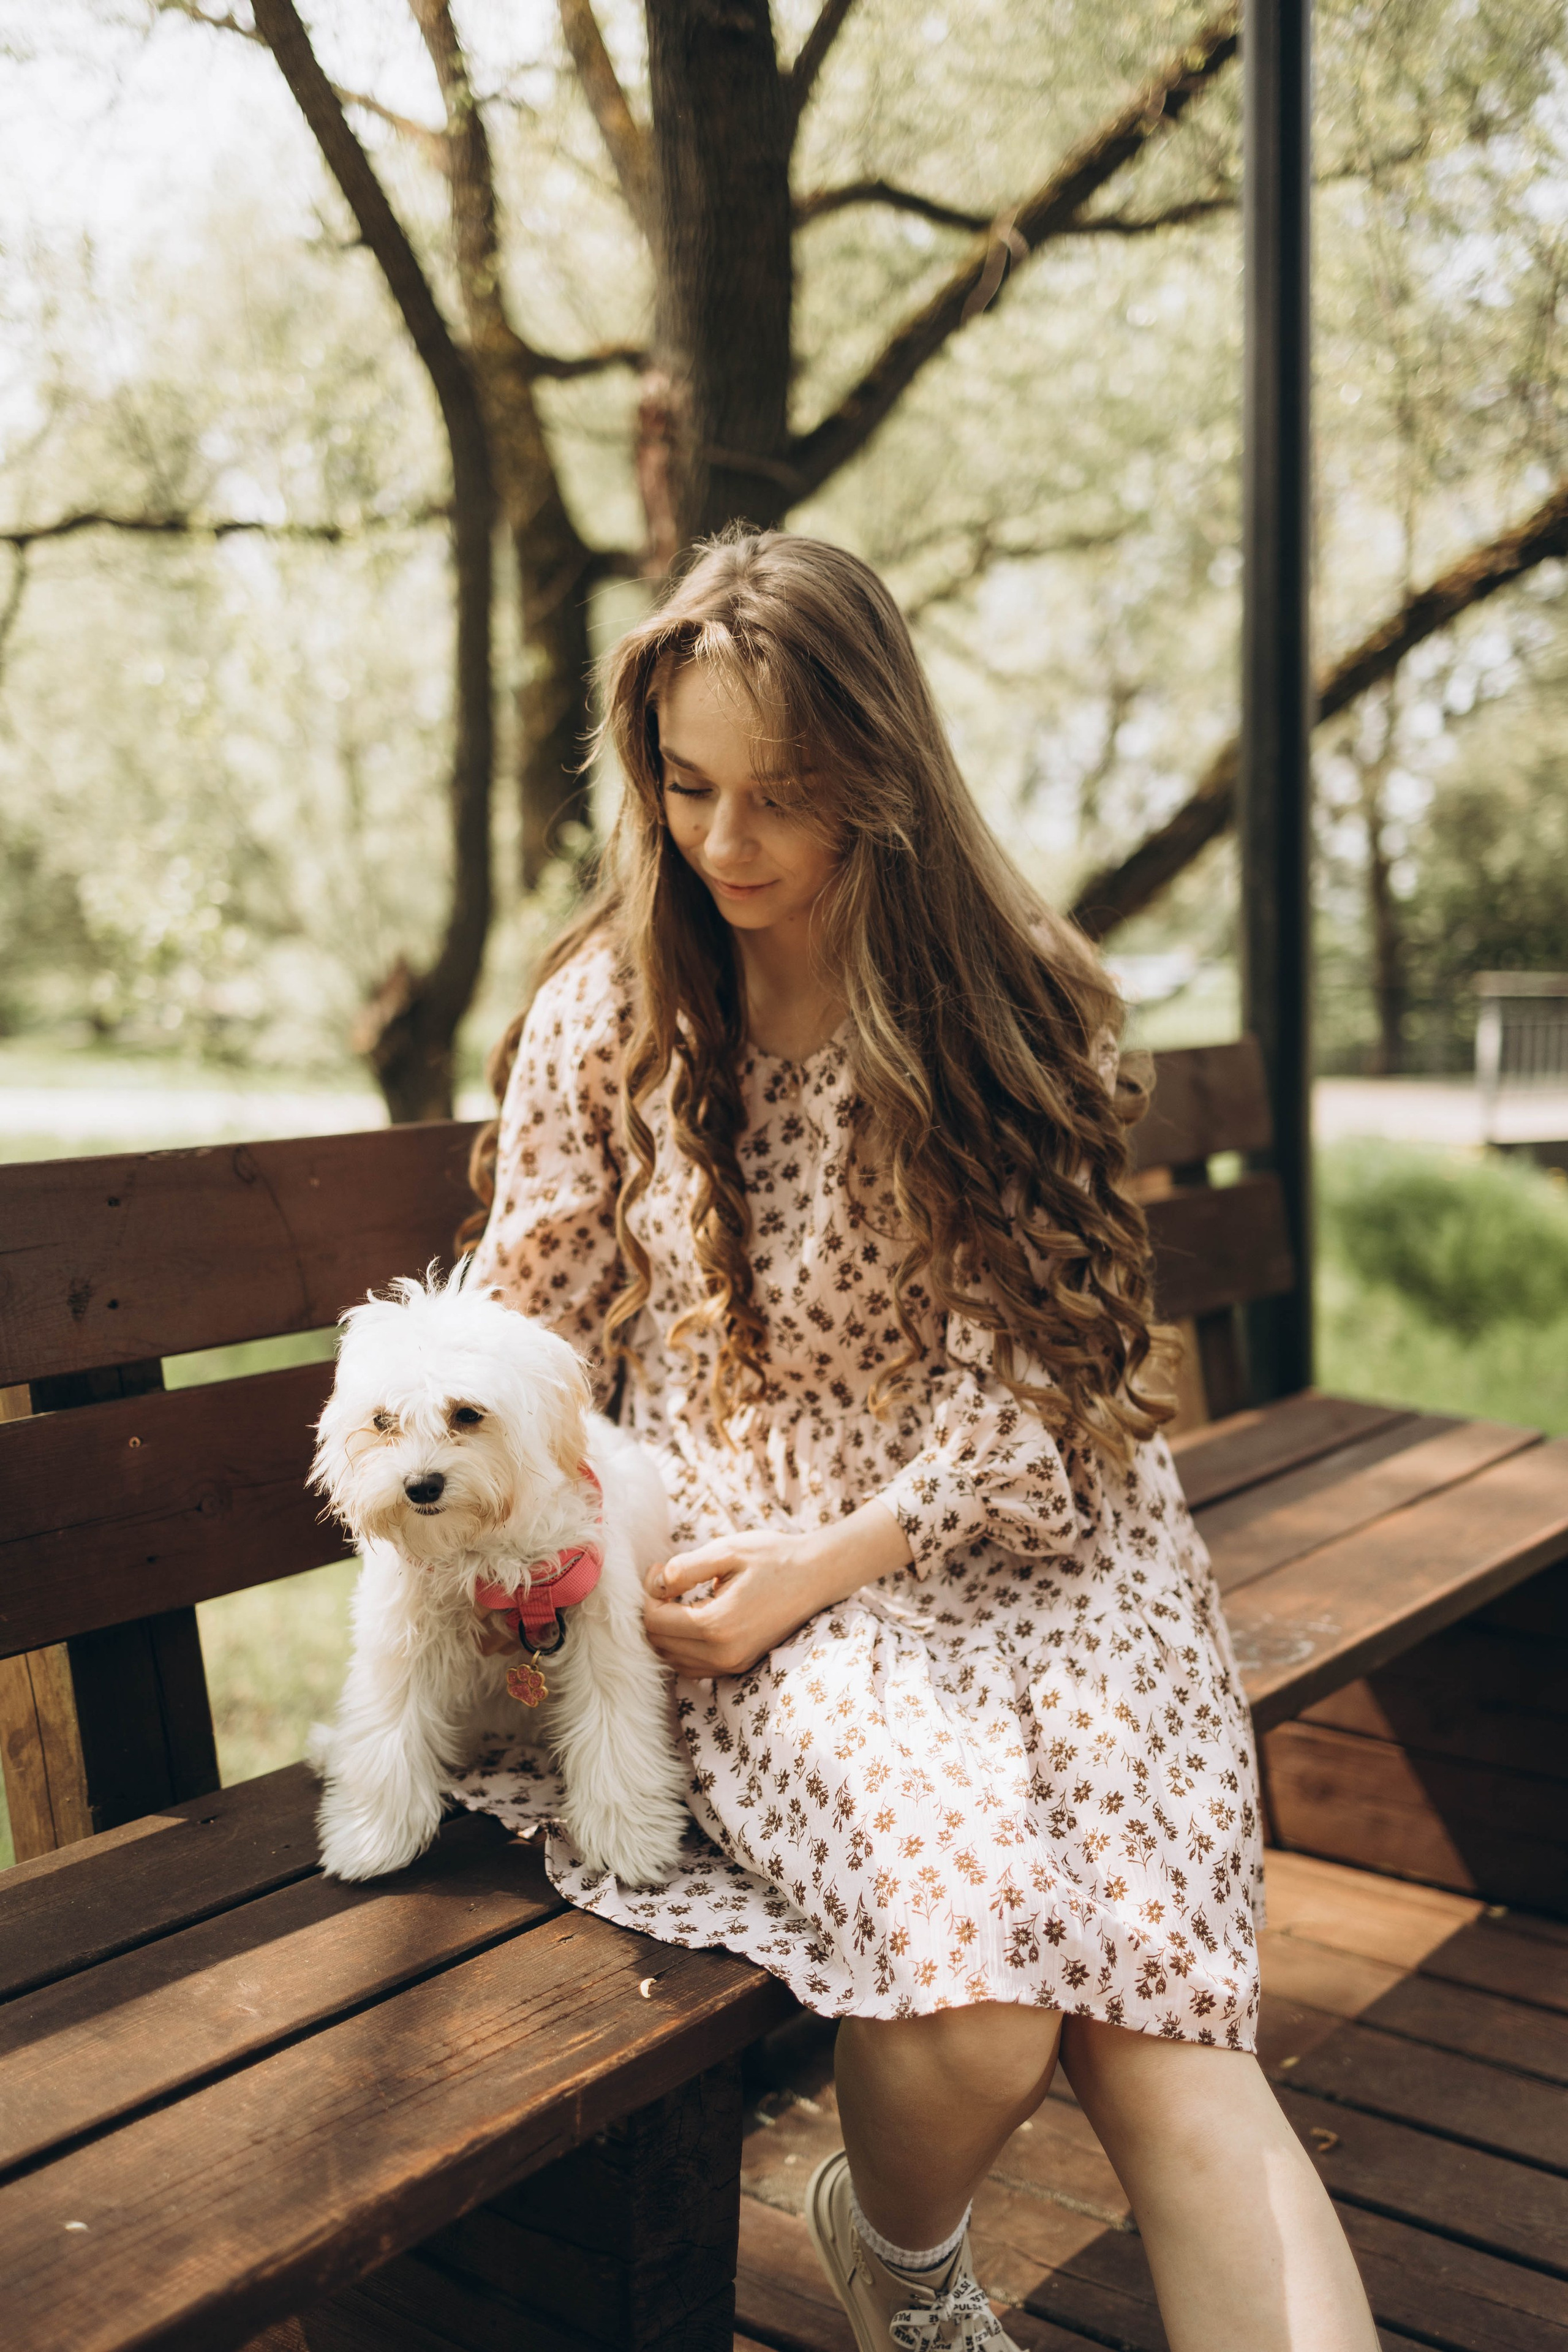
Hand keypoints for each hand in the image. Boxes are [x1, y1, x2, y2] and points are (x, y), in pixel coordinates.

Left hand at [642, 1500, 911, 1678]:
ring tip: (676, 1598)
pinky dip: (680, 1645)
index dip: (646, 1594)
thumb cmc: (772, 1557)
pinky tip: (690, 1617)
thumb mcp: (725, 1551)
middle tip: (664, 1582)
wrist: (816, 1575)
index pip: (654, 1622)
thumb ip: (684, 1569)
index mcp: (716, 1625)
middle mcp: (722, 1654)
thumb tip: (656, 1585)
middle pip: (659, 1644)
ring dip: (664, 1631)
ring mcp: (731, 1664)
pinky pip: (692, 1666)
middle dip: (651, 1613)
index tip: (658, 1569)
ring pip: (672, 1659)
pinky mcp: (738, 1665)